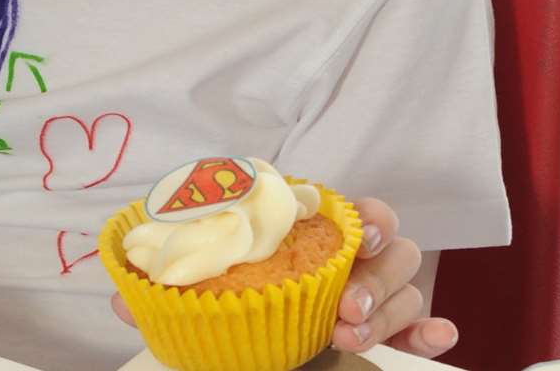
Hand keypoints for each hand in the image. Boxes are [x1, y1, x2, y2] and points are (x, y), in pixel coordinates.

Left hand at [107, 197, 457, 359]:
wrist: (246, 350)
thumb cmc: (231, 305)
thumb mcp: (196, 292)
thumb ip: (167, 288)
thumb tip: (120, 295)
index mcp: (308, 234)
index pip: (352, 208)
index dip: (366, 212)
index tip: (360, 227)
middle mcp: (349, 259)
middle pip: (391, 247)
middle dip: (375, 275)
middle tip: (345, 308)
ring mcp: (370, 297)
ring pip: (408, 286)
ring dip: (392, 309)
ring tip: (352, 334)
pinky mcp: (382, 333)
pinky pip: (419, 326)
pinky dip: (433, 331)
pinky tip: (439, 338)